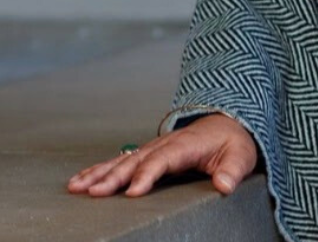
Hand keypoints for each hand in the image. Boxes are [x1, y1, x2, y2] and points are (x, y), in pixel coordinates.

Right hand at [67, 113, 257, 197]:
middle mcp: (166, 144)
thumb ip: (233, 170)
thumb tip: (225, 185)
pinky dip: (99, 169)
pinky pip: (120, 160)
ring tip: (76, 187)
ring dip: (99, 172)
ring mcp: (154, 147)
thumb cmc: (233, 143)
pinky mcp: (148, 152)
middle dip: (114, 176)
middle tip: (94, 193)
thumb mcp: (241, 155)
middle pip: (137, 160)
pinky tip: (80, 180)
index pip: (165, 159)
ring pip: (123, 159)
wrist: (229, 123)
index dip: (148, 174)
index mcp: (187, 145)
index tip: (133, 191)